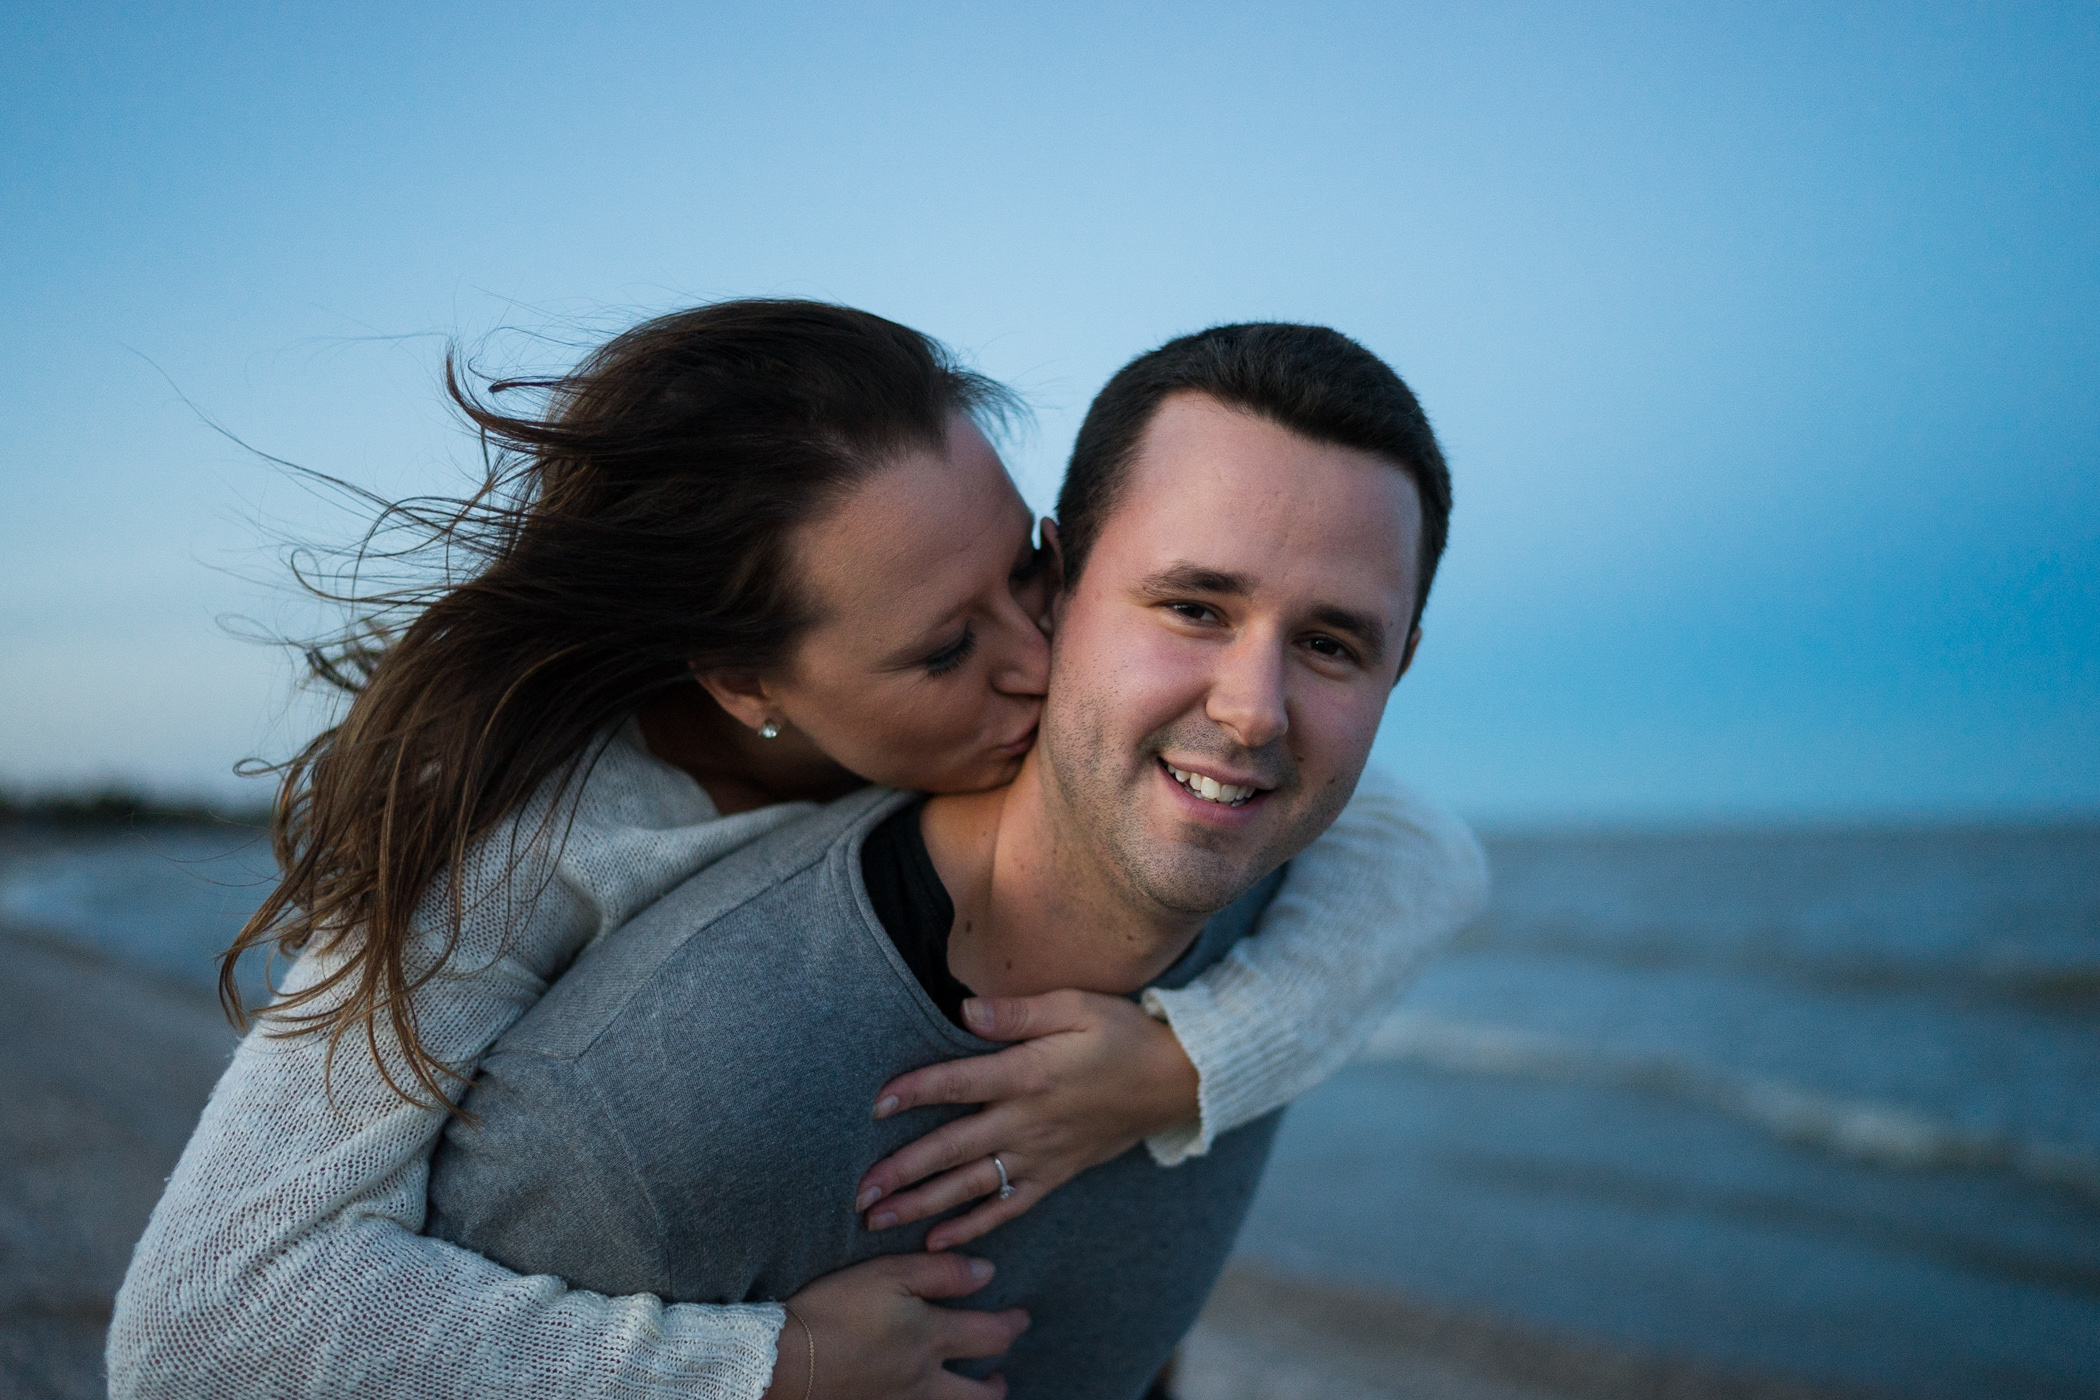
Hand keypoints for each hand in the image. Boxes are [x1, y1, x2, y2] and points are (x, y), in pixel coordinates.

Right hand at [763, 1252, 1027, 1399]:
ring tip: (971, 1394)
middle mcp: (924, 1381)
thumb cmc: (835, 1309)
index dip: (1012, 1325)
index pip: (992, 1336)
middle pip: (980, 1395)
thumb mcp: (889, 1274)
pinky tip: (922, 1398)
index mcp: (932, 1339)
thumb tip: (988, 1274)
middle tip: (1001, 1375)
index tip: (1021, 1317)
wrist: (783, 1361)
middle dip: (996, 1384)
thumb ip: (942, 1273)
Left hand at [854, 990, 1199, 1250]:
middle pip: (954, 1149)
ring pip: (972, 1185)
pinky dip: (972, 1226)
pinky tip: (936, 1241)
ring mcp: (1042, 1154)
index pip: (959, 1083)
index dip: (915, 1092)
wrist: (1176, 1081)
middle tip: (858, 1192)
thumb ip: (1018, 1013)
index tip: (875, 1104)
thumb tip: (964, 1012)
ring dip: (924, 1204)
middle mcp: (1029, 1121)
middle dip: (903, 1171)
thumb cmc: (1122, 1033)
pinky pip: (1008, 1207)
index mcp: (1029, 1074)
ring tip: (878, 1221)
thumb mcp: (1075, 1006)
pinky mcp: (1055, 1174)